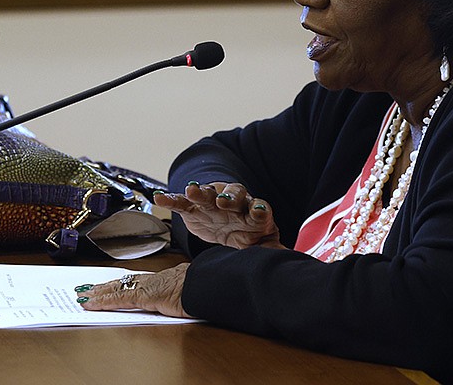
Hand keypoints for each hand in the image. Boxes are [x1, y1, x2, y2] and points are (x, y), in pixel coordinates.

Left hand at [75, 263, 190, 317]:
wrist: (205, 284)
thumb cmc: (201, 287)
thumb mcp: (188, 289)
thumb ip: (179, 291)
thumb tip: (181, 294)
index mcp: (162, 278)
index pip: (135, 280)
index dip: (120, 283)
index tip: (108, 285)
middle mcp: (151, 279)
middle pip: (122, 281)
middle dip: (103, 286)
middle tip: (86, 288)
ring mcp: (146, 286)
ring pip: (116, 288)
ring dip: (98, 292)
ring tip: (83, 295)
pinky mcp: (143, 295)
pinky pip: (118, 298)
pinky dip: (103, 301)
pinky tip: (91, 303)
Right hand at [154, 182, 284, 249]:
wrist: (232, 225)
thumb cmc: (249, 234)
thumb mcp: (262, 244)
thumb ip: (273, 250)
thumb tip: (291, 261)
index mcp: (255, 214)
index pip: (260, 209)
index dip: (258, 209)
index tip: (257, 210)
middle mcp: (236, 204)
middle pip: (234, 196)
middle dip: (229, 198)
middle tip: (223, 200)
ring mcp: (214, 203)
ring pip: (208, 194)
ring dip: (201, 192)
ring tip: (193, 190)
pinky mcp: (195, 208)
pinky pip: (183, 202)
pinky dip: (173, 199)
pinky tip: (161, 199)